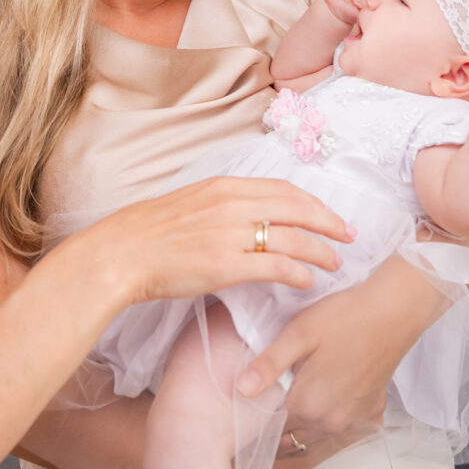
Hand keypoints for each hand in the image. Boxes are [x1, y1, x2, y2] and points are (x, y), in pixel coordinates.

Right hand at [62, 177, 356, 308]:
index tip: (328, 214)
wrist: (120, 254)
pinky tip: (308, 281)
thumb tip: (244, 218)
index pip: (281, 189)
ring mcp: (230, 234)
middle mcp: (231, 205)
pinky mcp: (226, 265)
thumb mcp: (188, 204)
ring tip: (334, 263)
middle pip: (296, 209)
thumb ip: (220, 207)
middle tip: (348, 235)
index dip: (312, 202)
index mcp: (222, 186)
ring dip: (319, 251)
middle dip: (328, 222)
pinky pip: (276, 267)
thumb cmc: (146, 233)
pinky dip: (299, 273)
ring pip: (292, 239)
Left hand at [236, 258, 445, 451]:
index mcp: (309, 404)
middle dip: (266, 447)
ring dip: (291, 450)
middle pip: (288, 447)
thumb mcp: (298, 333)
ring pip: (312, 450)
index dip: (247, 432)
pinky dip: (318, 442)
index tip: (233, 433)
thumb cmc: (346, 316)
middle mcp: (332, 422)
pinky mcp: (368, 417)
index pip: (267, 433)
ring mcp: (353, 423)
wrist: (393, 312)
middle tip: (244, 444)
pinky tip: (305, 430)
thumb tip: (240, 390)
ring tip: (268, 447)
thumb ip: (268, 365)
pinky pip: (336, 442)